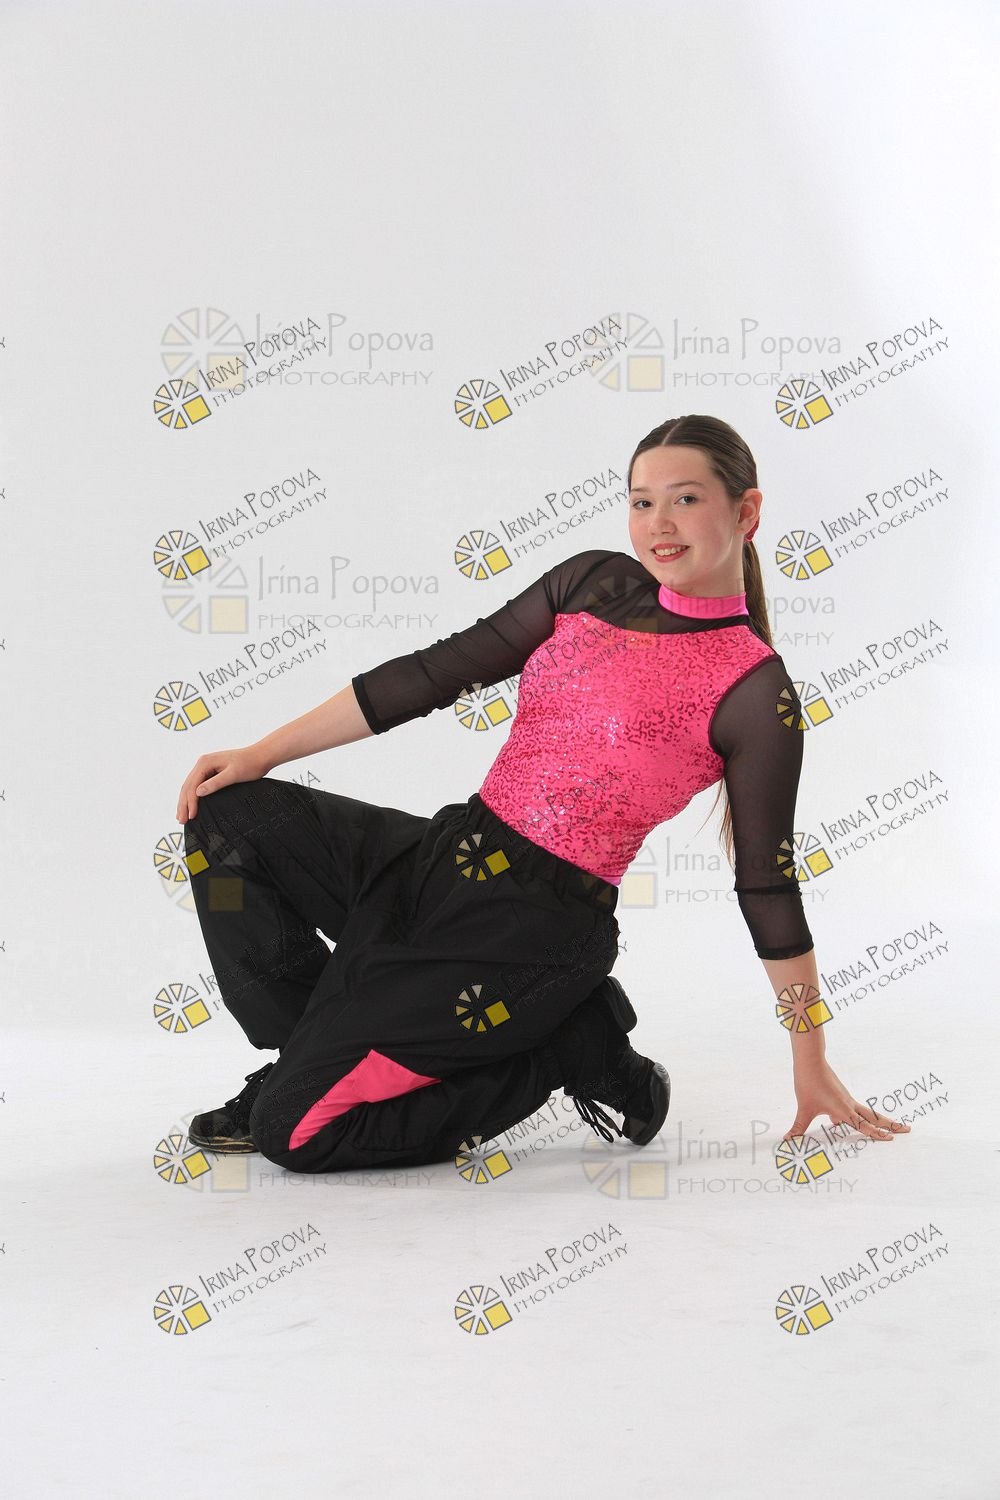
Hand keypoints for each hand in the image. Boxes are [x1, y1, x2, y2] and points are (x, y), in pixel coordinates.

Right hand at [176, 746, 270, 822]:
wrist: (261, 756)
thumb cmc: (250, 764)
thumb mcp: (233, 775)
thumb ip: (215, 783)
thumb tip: (198, 793)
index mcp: (205, 762)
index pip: (192, 785)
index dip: (190, 802)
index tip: (191, 816)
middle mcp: (203, 763)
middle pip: (188, 786)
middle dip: (183, 804)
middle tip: (181, 820)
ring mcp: (207, 767)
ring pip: (191, 786)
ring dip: (186, 801)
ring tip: (182, 816)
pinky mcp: (212, 771)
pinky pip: (198, 785)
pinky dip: (193, 797)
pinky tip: (192, 805)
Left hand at [783, 1058, 911, 1142]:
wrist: (810, 1061)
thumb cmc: (808, 1084)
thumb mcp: (804, 1108)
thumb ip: (798, 1126)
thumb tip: (788, 1140)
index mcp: (843, 1111)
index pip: (864, 1126)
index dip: (877, 1134)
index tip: (891, 1139)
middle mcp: (849, 1105)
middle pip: (875, 1117)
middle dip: (891, 1125)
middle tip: (908, 1129)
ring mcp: (846, 1099)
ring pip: (867, 1112)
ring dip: (879, 1119)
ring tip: (891, 1126)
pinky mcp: (840, 1094)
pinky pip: (853, 1109)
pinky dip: (858, 1116)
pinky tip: (834, 1123)